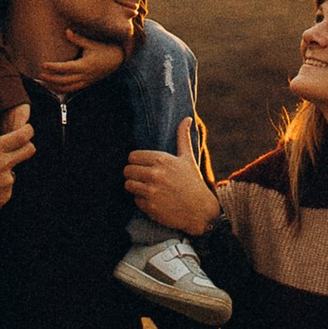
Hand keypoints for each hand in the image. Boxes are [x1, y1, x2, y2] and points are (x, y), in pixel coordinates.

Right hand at [0, 103, 34, 242]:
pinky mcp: (5, 197)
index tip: (26, 129)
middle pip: (29, 150)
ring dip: (6, 169)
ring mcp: (7, 182)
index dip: (28, 130)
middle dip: (27, 146)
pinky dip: (0, 185)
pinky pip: (7, 187)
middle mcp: (4, 164)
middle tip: (17, 146)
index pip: (23, 135)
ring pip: (15, 170)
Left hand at [35, 32, 125, 98]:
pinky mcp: (86, 84)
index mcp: (85, 65)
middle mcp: (84, 76)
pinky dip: (62, 90)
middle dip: (51, 79)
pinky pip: (72, 90)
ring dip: (54, 87)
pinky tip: (53, 88)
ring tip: (43, 83)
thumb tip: (66, 31)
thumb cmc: (105, 49)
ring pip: (67, 88)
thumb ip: (78, 39)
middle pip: (64, 81)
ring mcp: (85, 81)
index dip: (53, 68)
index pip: (65, 68)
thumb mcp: (91, 43)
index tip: (43, 65)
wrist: (118, 60)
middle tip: (40, 75)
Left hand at [121, 116, 217, 236]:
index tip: (144, 166)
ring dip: (135, 187)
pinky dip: (142, 201)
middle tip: (144, 178)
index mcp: (162, 160)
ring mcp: (151, 191)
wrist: (201, 210)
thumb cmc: (193, 182)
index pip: (132, 156)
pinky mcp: (150, 207)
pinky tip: (155, 200)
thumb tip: (186, 118)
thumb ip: (182, 137)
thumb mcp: (188, 158)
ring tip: (148, 189)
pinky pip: (135, 200)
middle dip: (134, 174)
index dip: (137, 161)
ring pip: (128, 185)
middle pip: (127, 170)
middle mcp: (155, 174)